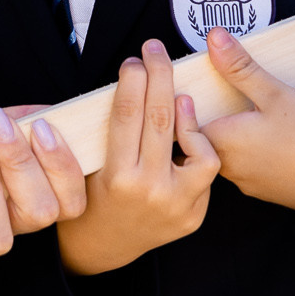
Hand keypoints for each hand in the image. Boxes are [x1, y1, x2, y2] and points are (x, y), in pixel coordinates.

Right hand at [55, 40, 219, 275]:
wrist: (105, 244)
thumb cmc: (92, 196)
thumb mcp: (88, 164)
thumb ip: (109, 130)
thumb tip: (129, 84)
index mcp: (117, 176)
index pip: (127, 114)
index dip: (132, 80)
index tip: (133, 60)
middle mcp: (149, 190)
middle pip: (161, 119)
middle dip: (159, 76)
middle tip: (156, 51)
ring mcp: (177, 204)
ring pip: (197, 145)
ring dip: (187, 109)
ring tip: (178, 92)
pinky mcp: (194, 215)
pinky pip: (206, 170)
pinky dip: (200, 145)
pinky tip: (188, 130)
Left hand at [200, 27, 294, 215]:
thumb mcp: (274, 93)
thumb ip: (239, 67)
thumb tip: (213, 38)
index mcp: (221, 141)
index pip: (181, 123)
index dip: (182, 105)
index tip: (188, 88)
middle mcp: (224, 166)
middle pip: (198, 138)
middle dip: (201, 117)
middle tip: (212, 96)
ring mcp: (241, 181)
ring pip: (217, 153)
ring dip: (221, 135)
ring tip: (236, 113)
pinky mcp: (257, 188)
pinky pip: (237, 166)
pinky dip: (240, 150)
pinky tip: (256, 137)